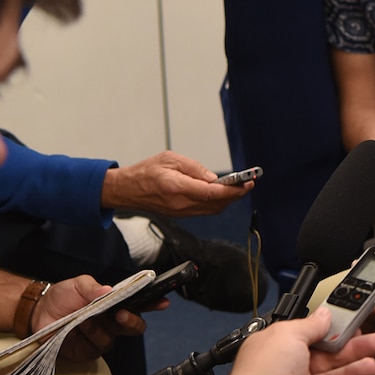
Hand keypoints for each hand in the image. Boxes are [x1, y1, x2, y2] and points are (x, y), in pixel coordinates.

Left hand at [32, 275, 153, 362]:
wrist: (39, 313)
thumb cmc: (62, 297)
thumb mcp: (78, 284)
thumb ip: (93, 287)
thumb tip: (109, 290)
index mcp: (116, 304)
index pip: (140, 305)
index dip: (154, 304)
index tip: (162, 302)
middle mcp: (112, 323)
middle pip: (134, 327)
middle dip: (131, 322)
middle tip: (120, 315)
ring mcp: (102, 338)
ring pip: (111, 338)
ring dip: (97, 328)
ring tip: (83, 318)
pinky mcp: (88, 352)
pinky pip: (94, 349)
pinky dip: (85, 338)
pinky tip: (75, 330)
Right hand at [101, 150, 250, 216]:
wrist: (126, 190)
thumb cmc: (145, 172)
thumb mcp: (170, 159)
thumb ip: (193, 168)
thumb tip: (213, 178)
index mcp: (177, 188)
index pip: (212, 193)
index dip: (233, 190)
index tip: (247, 183)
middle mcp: (181, 204)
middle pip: (217, 204)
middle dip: (236, 195)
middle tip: (248, 183)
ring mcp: (181, 212)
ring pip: (212, 210)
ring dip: (228, 200)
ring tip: (239, 187)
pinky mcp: (181, 215)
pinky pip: (204, 211)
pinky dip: (217, 203)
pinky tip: (222, 193)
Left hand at [212, 307, 374, 374]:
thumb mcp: (289, 336)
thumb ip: (311, 326)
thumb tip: (325, 314)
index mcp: (281, 347)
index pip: (316, 336)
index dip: (339, 332)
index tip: (359, 327)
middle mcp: (290, 370)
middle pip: (330, 358)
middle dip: (355, 350)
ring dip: (354, 372)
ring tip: (372, 367)